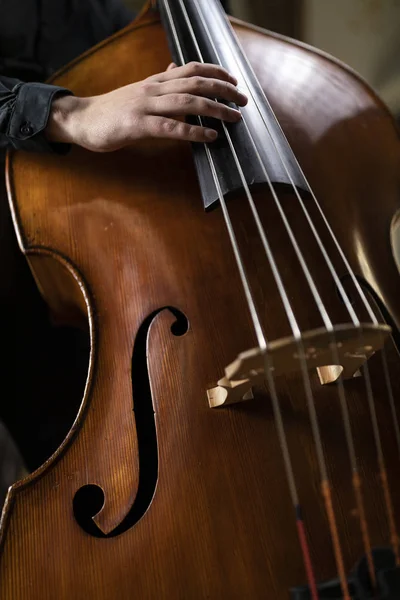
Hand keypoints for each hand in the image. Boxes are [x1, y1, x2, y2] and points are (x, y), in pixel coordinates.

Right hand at [46, 61, 247, 151]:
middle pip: (196, 83)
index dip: (216, 72)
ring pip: (187, 102)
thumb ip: (159, 81)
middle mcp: (153, 89)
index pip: (191, 68)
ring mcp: (145, 106)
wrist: (81, 119)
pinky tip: (209, 136)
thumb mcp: (138, 91)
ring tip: (233, 118)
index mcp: (155, 81)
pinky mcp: (137, 126)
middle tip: (243, 101)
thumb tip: (176, 68)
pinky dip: (193, 131)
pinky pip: (170, 127)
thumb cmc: (111, 109)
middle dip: (223, 91)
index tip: (234, 81)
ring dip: (215, 109)